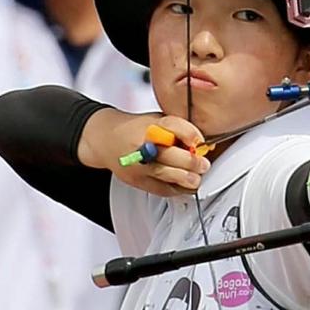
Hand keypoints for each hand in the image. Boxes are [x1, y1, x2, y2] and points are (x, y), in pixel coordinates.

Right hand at [78, 109, 210, 196]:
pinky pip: (161, 189)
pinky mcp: (137, 180)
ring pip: (167, 174)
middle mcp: (143, 144)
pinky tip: (185, 186)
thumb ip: (177, 130)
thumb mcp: (157, 120)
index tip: (201, 142)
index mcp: (150, 125)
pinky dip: (177, 189)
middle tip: (203, 164)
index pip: (174, 126)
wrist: (106, 139)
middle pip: (171, 154)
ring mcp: (139, 164)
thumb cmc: (135, 129)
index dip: (192, 135)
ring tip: (196, 177)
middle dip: (192, 162)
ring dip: (187, 178)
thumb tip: (202, 144)